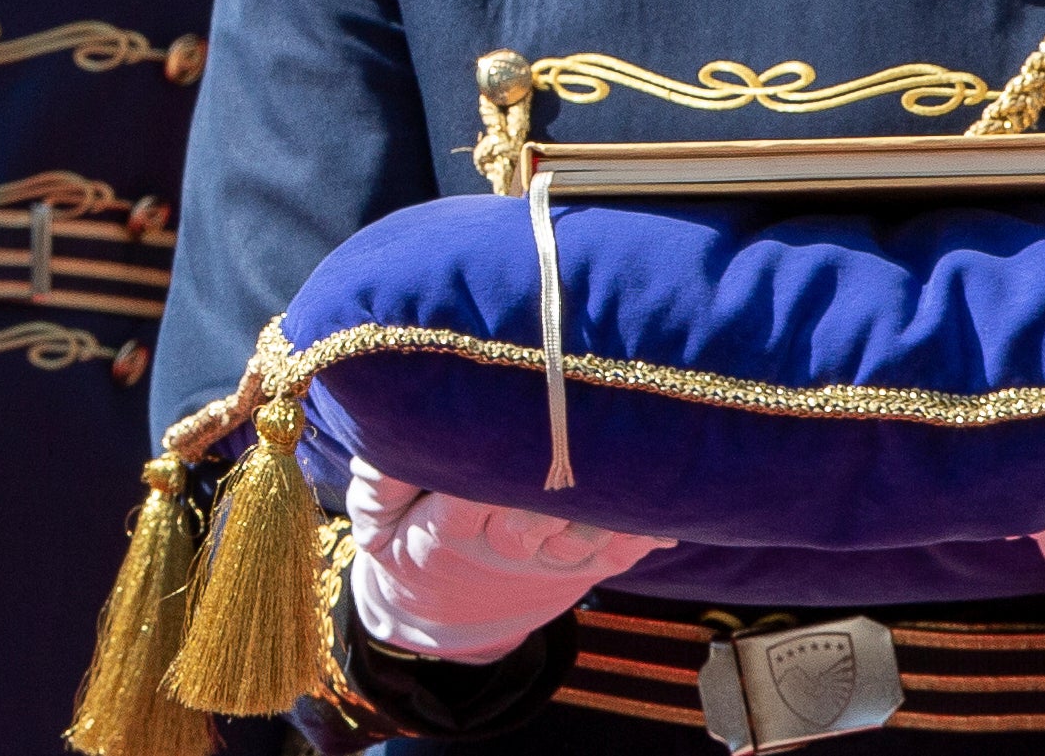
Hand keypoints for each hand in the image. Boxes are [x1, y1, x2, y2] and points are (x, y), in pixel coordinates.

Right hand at [344, 456, 672, 664]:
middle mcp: (505, 545)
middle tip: (582, 426)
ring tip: (635, 457)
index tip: (507, 427)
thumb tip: (389, 438)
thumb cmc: (404, 545)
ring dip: (609, 503)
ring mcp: (548, 558)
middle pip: (537, 511)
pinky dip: (642, 531)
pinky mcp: (582, 566)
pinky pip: (617, 552)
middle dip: (557, 477)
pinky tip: (669, 505)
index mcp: (449, 532)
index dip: (491, 471)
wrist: (442, 618)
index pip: (470, 499)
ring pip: (584, 533)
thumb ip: (377, 481)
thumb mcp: (375, 522)